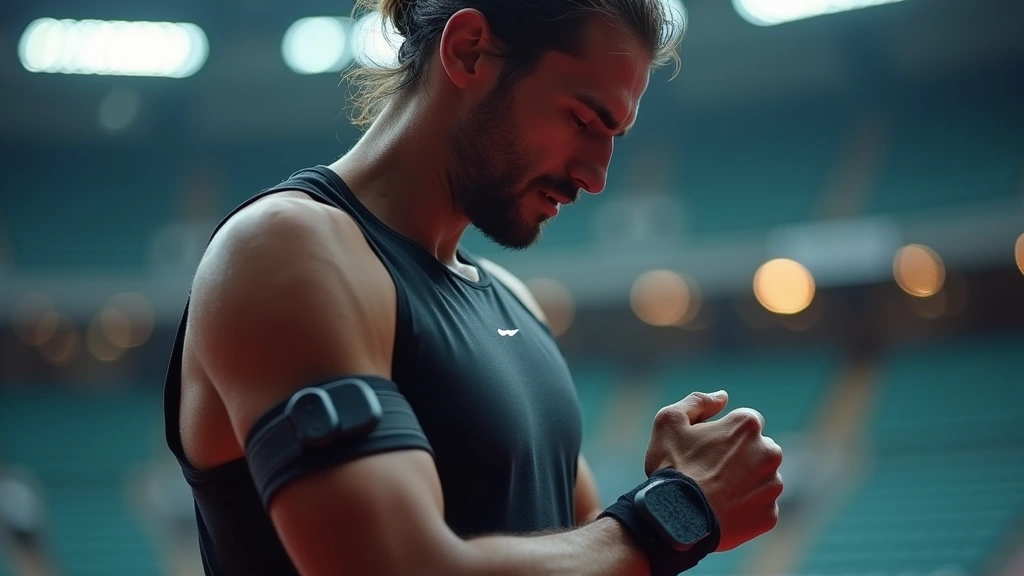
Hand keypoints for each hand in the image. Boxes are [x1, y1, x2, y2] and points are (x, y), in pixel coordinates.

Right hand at [644, 391, 783, 551]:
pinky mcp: (770, 515)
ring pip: (763, 480)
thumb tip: (722, 396)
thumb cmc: (671, 467)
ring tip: (716, 494)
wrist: (675, 519)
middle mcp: (769, 452)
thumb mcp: (670, 421)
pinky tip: (723, 511)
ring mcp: (772, 486)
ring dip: (746, 483)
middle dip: (742, 458)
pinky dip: (746, 509)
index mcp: (747, 426)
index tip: (707, 449)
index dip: (725, 434)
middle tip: (711, 472)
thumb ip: (698, 401)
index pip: (746, 422)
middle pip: (759, 450)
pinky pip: (761, 508)